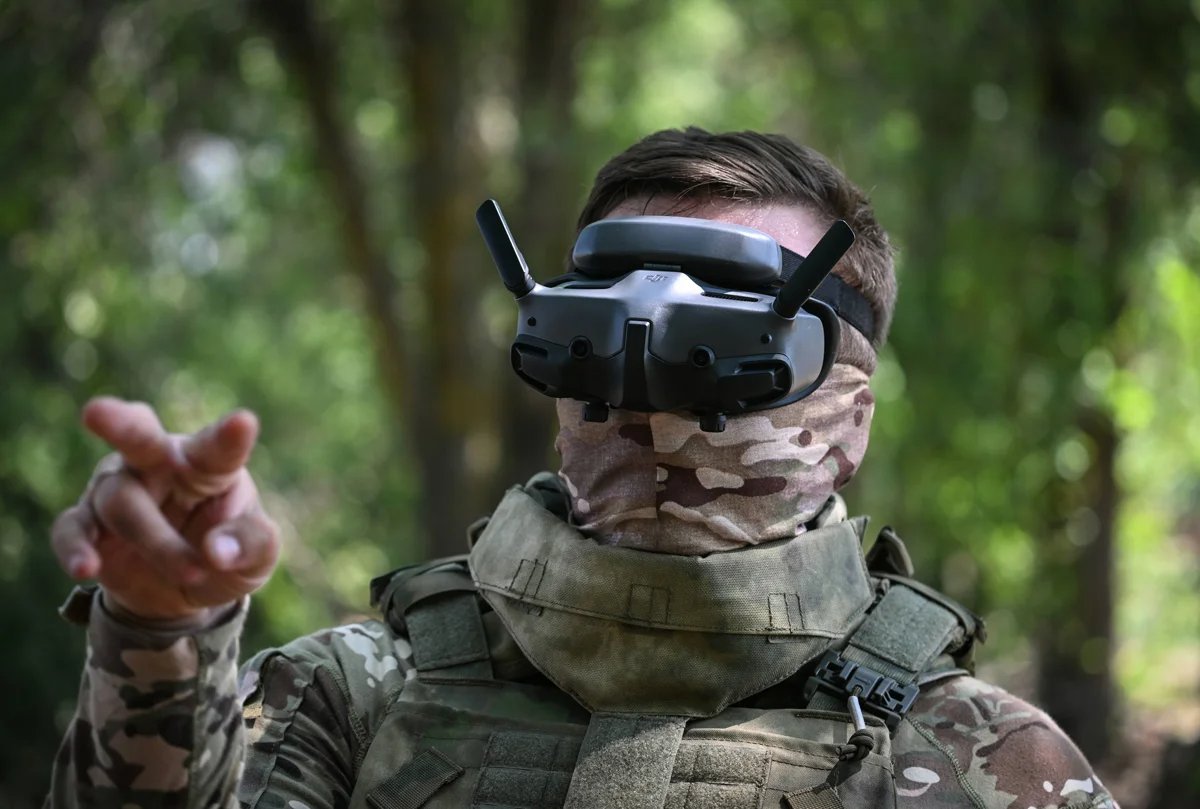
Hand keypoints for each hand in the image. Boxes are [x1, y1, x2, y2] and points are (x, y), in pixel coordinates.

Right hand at [50, 397, 280, 622]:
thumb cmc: (227, 555)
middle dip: (121, 426)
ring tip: (194, 571)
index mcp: (208, 464)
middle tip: (96, 411)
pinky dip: (76, 548)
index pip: (218, 448)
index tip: (243, 422)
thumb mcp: (257, 556)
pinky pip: (72, 529)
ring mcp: (117, 493)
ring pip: (121, 503)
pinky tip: (85, 568)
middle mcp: (157, 468)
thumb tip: (218, 551)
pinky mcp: (87, 526)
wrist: (184, 592)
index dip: (230, 437)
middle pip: (139, 440)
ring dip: (155, 541)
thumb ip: (250, 545)